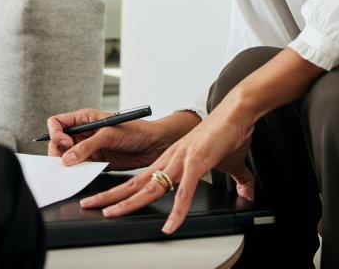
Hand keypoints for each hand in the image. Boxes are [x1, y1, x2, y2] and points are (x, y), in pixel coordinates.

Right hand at [47, 108, 188, 170]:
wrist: (155, 144)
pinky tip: (81, 176)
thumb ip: (87, 146)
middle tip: (64, 163)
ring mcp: (89, 148)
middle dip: (58, 152)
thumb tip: (67, 158)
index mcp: (85, 118)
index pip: (58, 123)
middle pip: (58, 142)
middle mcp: (84, 132)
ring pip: (67, 157)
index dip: (55, 133)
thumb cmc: (136, 130)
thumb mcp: (110, 134)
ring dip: (67, 164)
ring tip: (72, 171)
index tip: (63, 143)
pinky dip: (77, 173)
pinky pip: (79, 168)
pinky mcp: (96, 162)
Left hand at [78, 97, 254, 233]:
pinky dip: (177, 210)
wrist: (237, 113)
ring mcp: (181, 160)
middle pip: (135, 182)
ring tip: (111, 214)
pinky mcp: (197, 162)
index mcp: (170, 159)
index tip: (104, 200)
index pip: (139, 179)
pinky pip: (184, 192)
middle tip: (91, 205)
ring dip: (129, 203)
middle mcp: (170, 159)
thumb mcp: (227, 164)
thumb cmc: (227, 133)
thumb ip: (237, 180)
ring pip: (150, 186)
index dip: (120, 191)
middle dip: (111, 196)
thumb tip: (248, 193)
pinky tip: (171, 226)